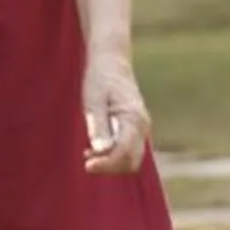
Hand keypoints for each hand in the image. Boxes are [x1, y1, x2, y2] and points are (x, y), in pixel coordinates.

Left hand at [82, 55, 151, 175]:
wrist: (112, 62)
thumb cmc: (100, 79)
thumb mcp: (94, 100)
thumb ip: (98, 125)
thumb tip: (101, 150)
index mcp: (133, 118)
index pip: (124, 152)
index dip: (106, 163)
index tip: (87, 164)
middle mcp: (142, 125)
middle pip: (132, 161)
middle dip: (110, 167)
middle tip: (87, 161)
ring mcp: (141, 128)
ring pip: (131, 159)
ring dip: (111, 163)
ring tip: (88, 155)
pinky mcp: (135, 128)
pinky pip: (128, 150)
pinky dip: (113, 156)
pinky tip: (94, 150)